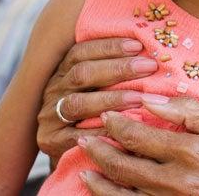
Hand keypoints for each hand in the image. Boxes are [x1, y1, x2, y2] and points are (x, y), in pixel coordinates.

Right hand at [37, 37, 157, 162]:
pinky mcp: (51, 142)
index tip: (137, 45)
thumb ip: (112, 70)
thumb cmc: (91, 112)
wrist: (65, 153)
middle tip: (148, 66)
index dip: (108, 47)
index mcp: (63, 71)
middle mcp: (54, 91)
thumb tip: (148, 54)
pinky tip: (122, 128)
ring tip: (139, 98)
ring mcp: (50, 117)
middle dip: (118, 68)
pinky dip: (100, 130)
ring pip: (78, 103)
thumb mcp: (95, 86)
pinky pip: (76, 136)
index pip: (81, 52)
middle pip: (82, 74)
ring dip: (111, 98)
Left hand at [77, 96, 198, 194]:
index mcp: (188, 152)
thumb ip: (190, 112)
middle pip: (123, 165)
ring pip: (121, 193)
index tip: (107, 115)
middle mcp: (175, 181)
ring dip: (99, 179)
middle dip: (99, 150)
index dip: (117, 124)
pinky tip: (104, 194)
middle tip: (86, 138)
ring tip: (86, 167)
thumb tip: (153, 101)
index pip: (139, 136)